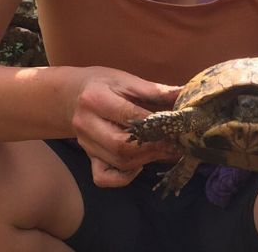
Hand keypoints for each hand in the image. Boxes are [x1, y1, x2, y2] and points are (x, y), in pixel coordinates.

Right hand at [69, 67, 179, 186]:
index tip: (177, 127)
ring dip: (147, 159)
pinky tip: (138, 164)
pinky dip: (124, 178)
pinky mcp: (88, 158)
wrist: (72, 95)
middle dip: (153, 147)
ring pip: (119, 162)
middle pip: (122, 145)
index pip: (129, 116)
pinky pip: (104, 178)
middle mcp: (86, 124)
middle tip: (174, 143)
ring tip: (164, 150)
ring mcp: (86, 144)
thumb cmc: (103, 85)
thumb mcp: (126, 80)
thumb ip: (155, 90)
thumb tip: (185, 94)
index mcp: (95, 99)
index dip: (156, 125)